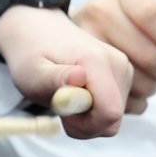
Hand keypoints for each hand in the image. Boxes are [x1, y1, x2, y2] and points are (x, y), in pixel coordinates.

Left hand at [0, 4, 132, 139]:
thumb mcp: (32, 72)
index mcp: (98, 60)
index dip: (85, 124)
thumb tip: (79, 77)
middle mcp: (118, 64)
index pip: (109, 114)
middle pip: (113, 120)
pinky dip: (94, 112)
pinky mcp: (123, 76)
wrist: (37, 32)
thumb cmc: (31, 54)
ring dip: (88, 119)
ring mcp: (124, 70)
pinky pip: (113, 110)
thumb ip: (54, 79)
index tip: (62, 112)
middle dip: (85, 125)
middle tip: (59, 105)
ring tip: (66, 98)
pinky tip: (78, 96)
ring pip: (113, 119)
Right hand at [71, 0, 155, 114]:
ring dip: (152, 85)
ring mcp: (86, 46)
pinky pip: (124, 99)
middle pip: (150, 55)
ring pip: (139, 81)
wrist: (72, 37)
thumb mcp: (141, 8)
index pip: (152, 14)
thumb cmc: (121, 23)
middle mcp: (98, 16)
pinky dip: (135, 100)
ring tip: (147, 77)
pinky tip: (132, 88)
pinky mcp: (82, 76)